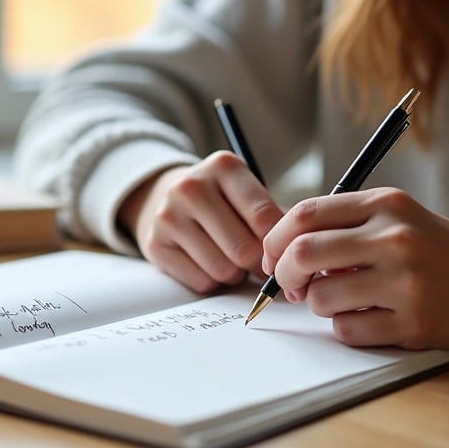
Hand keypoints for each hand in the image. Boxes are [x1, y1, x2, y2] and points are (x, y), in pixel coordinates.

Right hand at [118, 151, 283, 292]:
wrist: (165, 197)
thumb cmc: (221, 201)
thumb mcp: (246, 193)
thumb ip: (274, 218)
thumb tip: (294, 253)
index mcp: (223, 166)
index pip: (263, 217)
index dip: (278, 244)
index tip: (280, 252)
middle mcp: (191, 186)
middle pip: (244, 248)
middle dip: (256, 263)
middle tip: (256, 261)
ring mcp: (168, 215)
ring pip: (222, 269)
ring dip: (235, 274)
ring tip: (231, 259)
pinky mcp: (154, 244)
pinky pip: (201, 281)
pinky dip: (213, 281)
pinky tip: (209, 263)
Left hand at [262, 187, 448, 350]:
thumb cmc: (434, 249)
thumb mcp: (395, 216)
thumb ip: (342, 224)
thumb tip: (280, 249)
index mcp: (386, 204)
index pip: (305, 214)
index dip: (275, 239)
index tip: (273, 257)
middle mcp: (395, 239)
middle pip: (304, 254)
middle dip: (283, 275)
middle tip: (290, 286)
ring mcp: (405, 283)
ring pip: (321, 298)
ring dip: (319, 304)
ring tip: (342, 300)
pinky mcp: (414, 323)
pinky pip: (347, 330)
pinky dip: (346, 328)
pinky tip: (369, 317)